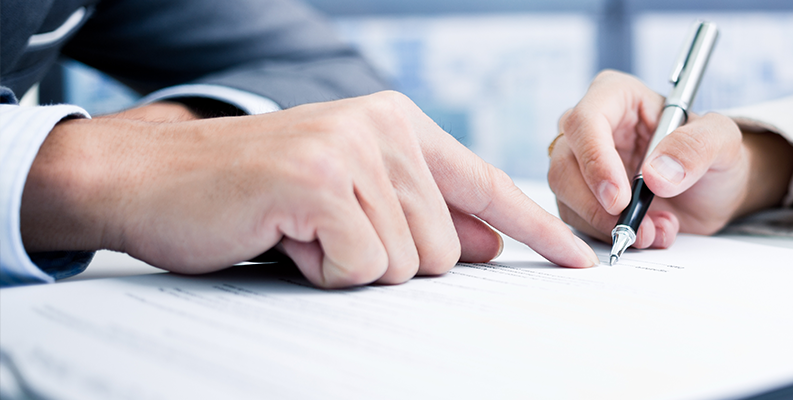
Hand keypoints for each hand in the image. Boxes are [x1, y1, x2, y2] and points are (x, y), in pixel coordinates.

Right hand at [21, 91, 596, 287]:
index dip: (536, 228)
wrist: (153, 180)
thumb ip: (422, 212)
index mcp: (397, 125)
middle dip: (389, 262)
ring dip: (351, 267)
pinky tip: (287, 239)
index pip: (486, 183)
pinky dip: (323, 272)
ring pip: (406, 263)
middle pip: (444, 247)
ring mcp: (352, 150)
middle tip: (327, 235)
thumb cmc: (255, 196)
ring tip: (303, 233)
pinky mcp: (319, 182)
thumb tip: (486, 241)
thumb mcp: (351, 197)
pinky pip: (362, 268)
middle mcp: (383, 127)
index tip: (579, 260)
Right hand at [549, 70, 792, 248]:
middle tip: (636, 229)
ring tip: (657, 230)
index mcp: (616, 97)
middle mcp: (591, 128)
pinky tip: (651, 233)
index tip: (620, 198)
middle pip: (564, 165)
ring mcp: (583, 165)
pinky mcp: (584, 198)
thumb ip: (696, 148)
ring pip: (566, 198)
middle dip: (596, 206)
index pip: (586, 121)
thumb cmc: (715, 155)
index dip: (596, 161)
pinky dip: (611, 237)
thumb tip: (655, 175)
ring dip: (607, 225)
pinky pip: (578, 222)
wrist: (714, 192)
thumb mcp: (722, 141)